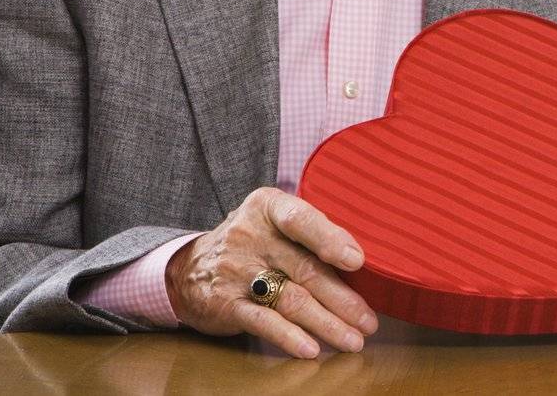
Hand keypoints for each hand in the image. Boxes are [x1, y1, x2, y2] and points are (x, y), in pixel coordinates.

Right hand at [166, 187, 379, 357]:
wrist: (188, 268)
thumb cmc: (251, 242)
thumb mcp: (274, 222)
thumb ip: (312, 232)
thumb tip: (361, 260)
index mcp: (268, 207)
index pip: (300, 219)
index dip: (330, 239)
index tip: (356, 261)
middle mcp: (250, 235)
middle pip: (306, 269)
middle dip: (343, 299)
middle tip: (368, 320)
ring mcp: (236, 270)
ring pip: (291, 300)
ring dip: (327, 323)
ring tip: (353, 339)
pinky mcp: (226, 303)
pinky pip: (264, 322)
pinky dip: (290, 337)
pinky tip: (312, 348)